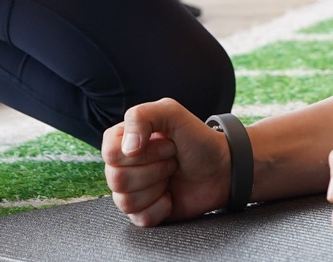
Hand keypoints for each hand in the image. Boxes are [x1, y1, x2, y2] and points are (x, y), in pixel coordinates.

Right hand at [102, 99, 235, 226]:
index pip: (110, 153)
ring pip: (125, 201)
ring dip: (157, 188)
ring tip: (171, 175)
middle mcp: (122, 165)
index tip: (166, 143)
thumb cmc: (197, 139)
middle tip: (172, 160)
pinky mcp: (143, 212)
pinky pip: (139, 219)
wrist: (222, 169)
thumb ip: (141, 117)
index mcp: (122, 139)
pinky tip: (171, 196)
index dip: (142, 152)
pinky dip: (160, 208)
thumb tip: (127, 149)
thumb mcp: (172, 113)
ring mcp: (131, 191)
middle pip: (117, 179)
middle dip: (154, 169)